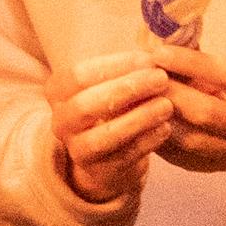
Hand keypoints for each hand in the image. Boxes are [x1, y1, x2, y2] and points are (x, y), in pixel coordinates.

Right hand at [51, 51, 180, 209]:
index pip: (79, 74)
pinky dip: (146, 141)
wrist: (107, 154)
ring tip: (167, 105)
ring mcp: (77, 150)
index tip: (148, 59)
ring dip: (138, 118)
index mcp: (58, 92)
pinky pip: (123, 157)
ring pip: (103, 136)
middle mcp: (60, 122)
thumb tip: (157, 54)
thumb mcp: (112, 82)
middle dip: (126, 89)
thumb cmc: (113, 106)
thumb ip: (128, 69)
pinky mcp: (99, 171)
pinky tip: (165, 128)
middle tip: (160, 79)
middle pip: (86, 104)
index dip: (115, 65)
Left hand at [150, 43, 225, 172]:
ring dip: (159, 119)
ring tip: (137, 100)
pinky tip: (144, 121)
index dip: (188, 64)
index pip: (224, 77)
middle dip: (169, 94)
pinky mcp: (219, 167)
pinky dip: (160, 138)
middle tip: (140, 78)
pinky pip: (183, 156)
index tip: (159, 53)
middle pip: (205, 113)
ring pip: (191, 140)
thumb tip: (162, 53)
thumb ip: (207, 65)